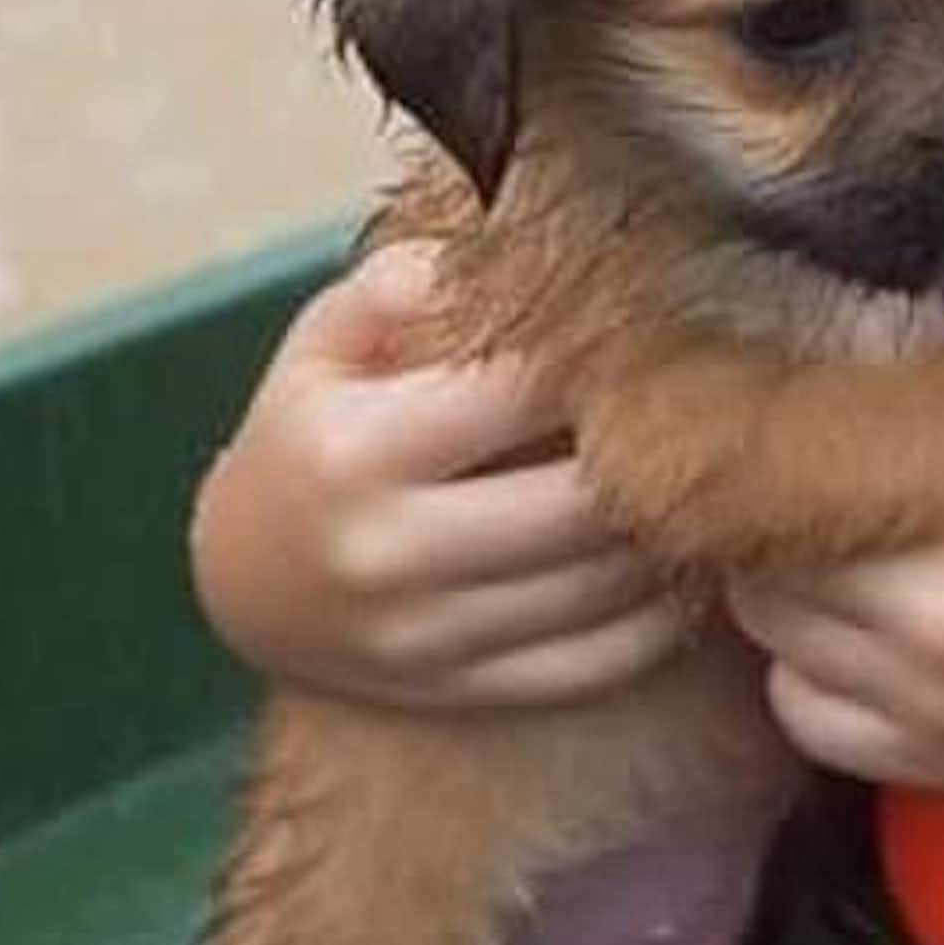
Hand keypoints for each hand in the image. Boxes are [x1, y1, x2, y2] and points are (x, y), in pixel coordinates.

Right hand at [189, 241, 686, 708]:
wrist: (238, 584)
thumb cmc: (312, 429)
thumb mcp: (328, 339)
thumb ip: (405, 283)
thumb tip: (495, 253)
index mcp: (359, 452)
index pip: (525, 391)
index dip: (606, 351)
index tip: (653, 323)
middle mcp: (390, 555)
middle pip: (583, 500)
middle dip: (658, 446)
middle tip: (703, 401)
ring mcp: (427, 638)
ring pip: (604, 584)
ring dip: (670, 525)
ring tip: (705, 469)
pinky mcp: (462, 691)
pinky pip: (598, 660)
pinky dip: (661, 612)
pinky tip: (682, 555)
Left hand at [728, 407, 943, 802]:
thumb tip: (899, 335)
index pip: (804, 499)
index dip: (808, 451)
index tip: (829, 420)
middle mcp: (923, 653)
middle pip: (769, 570)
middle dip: (788, 518)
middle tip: (836, 474)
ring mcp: (916, 718)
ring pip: (769, 636)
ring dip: (793, 588)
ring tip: (855, 543)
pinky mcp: (916, 768)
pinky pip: (799, 709)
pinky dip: (809, 670)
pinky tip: (865, 631)